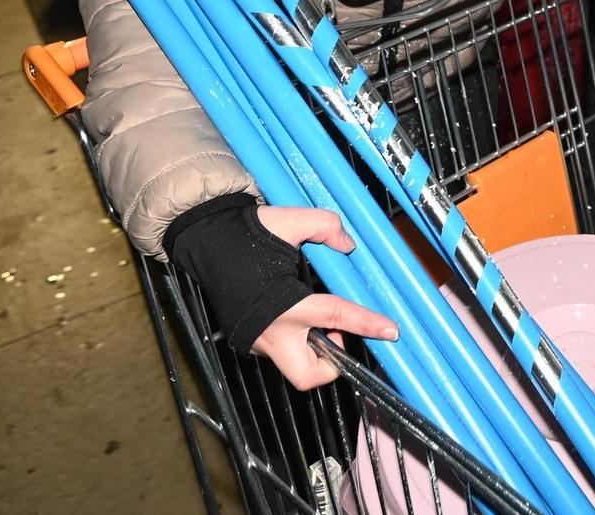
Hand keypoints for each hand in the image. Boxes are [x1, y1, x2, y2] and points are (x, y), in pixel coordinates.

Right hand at [247, 206, 398, 389]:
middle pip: (308, 375)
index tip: (390, 331)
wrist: (204, 242)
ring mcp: (255, 339)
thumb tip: (346, 244)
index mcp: (286, 304)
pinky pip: (278, 350)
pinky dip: (295, 340)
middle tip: (337, 337)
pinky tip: (296, 317)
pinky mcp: (246, 338)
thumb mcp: (288, 220)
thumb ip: (325, 226)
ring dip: (312, 350)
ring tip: (317, 320)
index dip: (367, 324)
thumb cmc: (245, 234)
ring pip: (293, 364)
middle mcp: (271, 331)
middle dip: (329, 366)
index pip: (337, 316)